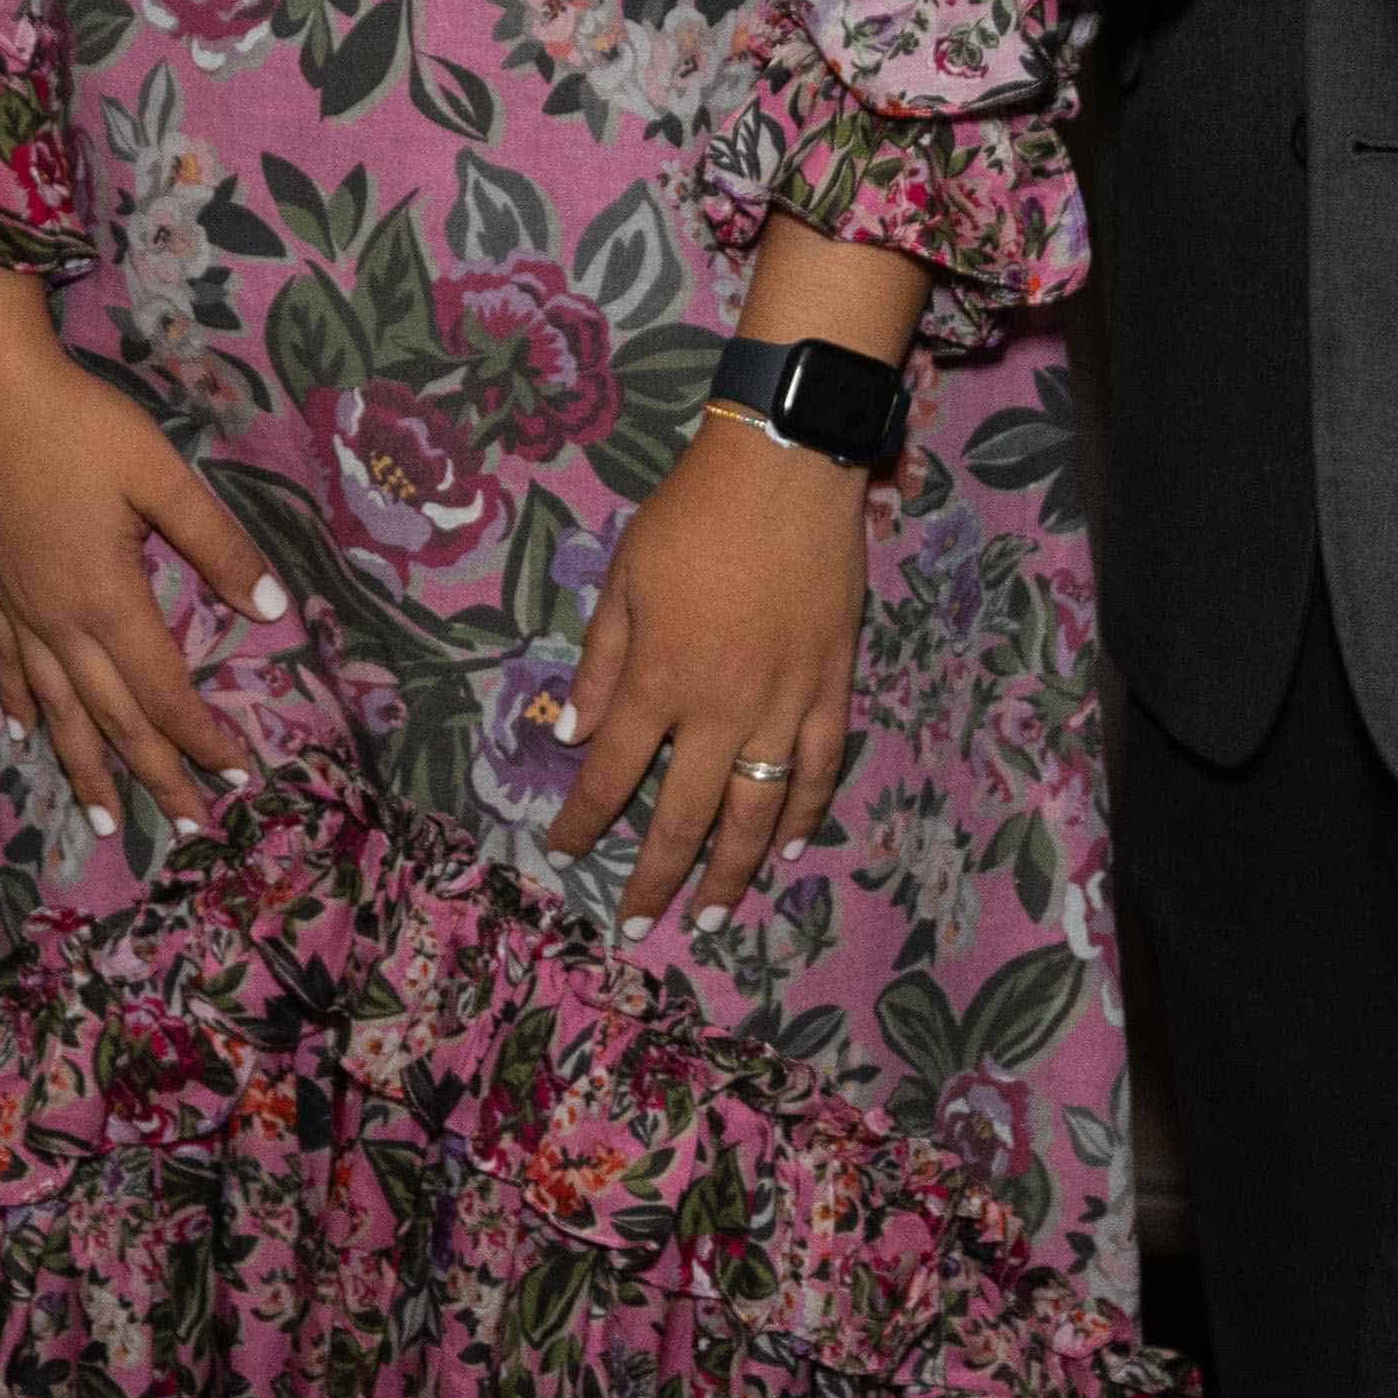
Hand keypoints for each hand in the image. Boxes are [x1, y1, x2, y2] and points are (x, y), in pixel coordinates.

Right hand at [0, 257, 275, 821]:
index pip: (163, 691)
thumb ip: (216, 543)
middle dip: (154, 777)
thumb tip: (272, 608)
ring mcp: (19, 608)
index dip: (201, 737)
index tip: (237, 774)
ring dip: (84, 767)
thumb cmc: (80, 423)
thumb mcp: (161, 474)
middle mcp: (59, 621)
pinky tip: (21, 733)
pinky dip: (20, 705)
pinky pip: (9, 665)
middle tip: (188, 828)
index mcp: (107, 599)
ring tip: (103, 819)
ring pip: (57, 709)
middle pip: (112, 719)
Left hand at [553, 418, 862, 934]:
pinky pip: (820, 768)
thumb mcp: (625, 578)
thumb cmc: (691, 516)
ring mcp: (783, 704)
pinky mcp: (832, 688)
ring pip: (757, 811)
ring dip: (732, 871)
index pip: (610, 775)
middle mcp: (720, 709)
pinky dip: (807, 813)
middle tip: (638, 926)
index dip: (583, 822)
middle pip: (682, 817)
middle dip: (655, 880)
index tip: (564, 854)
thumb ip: (601, 661)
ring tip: (713, 915)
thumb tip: (576, 733)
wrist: (784, 471)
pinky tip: (792, 847)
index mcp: (659, 680)